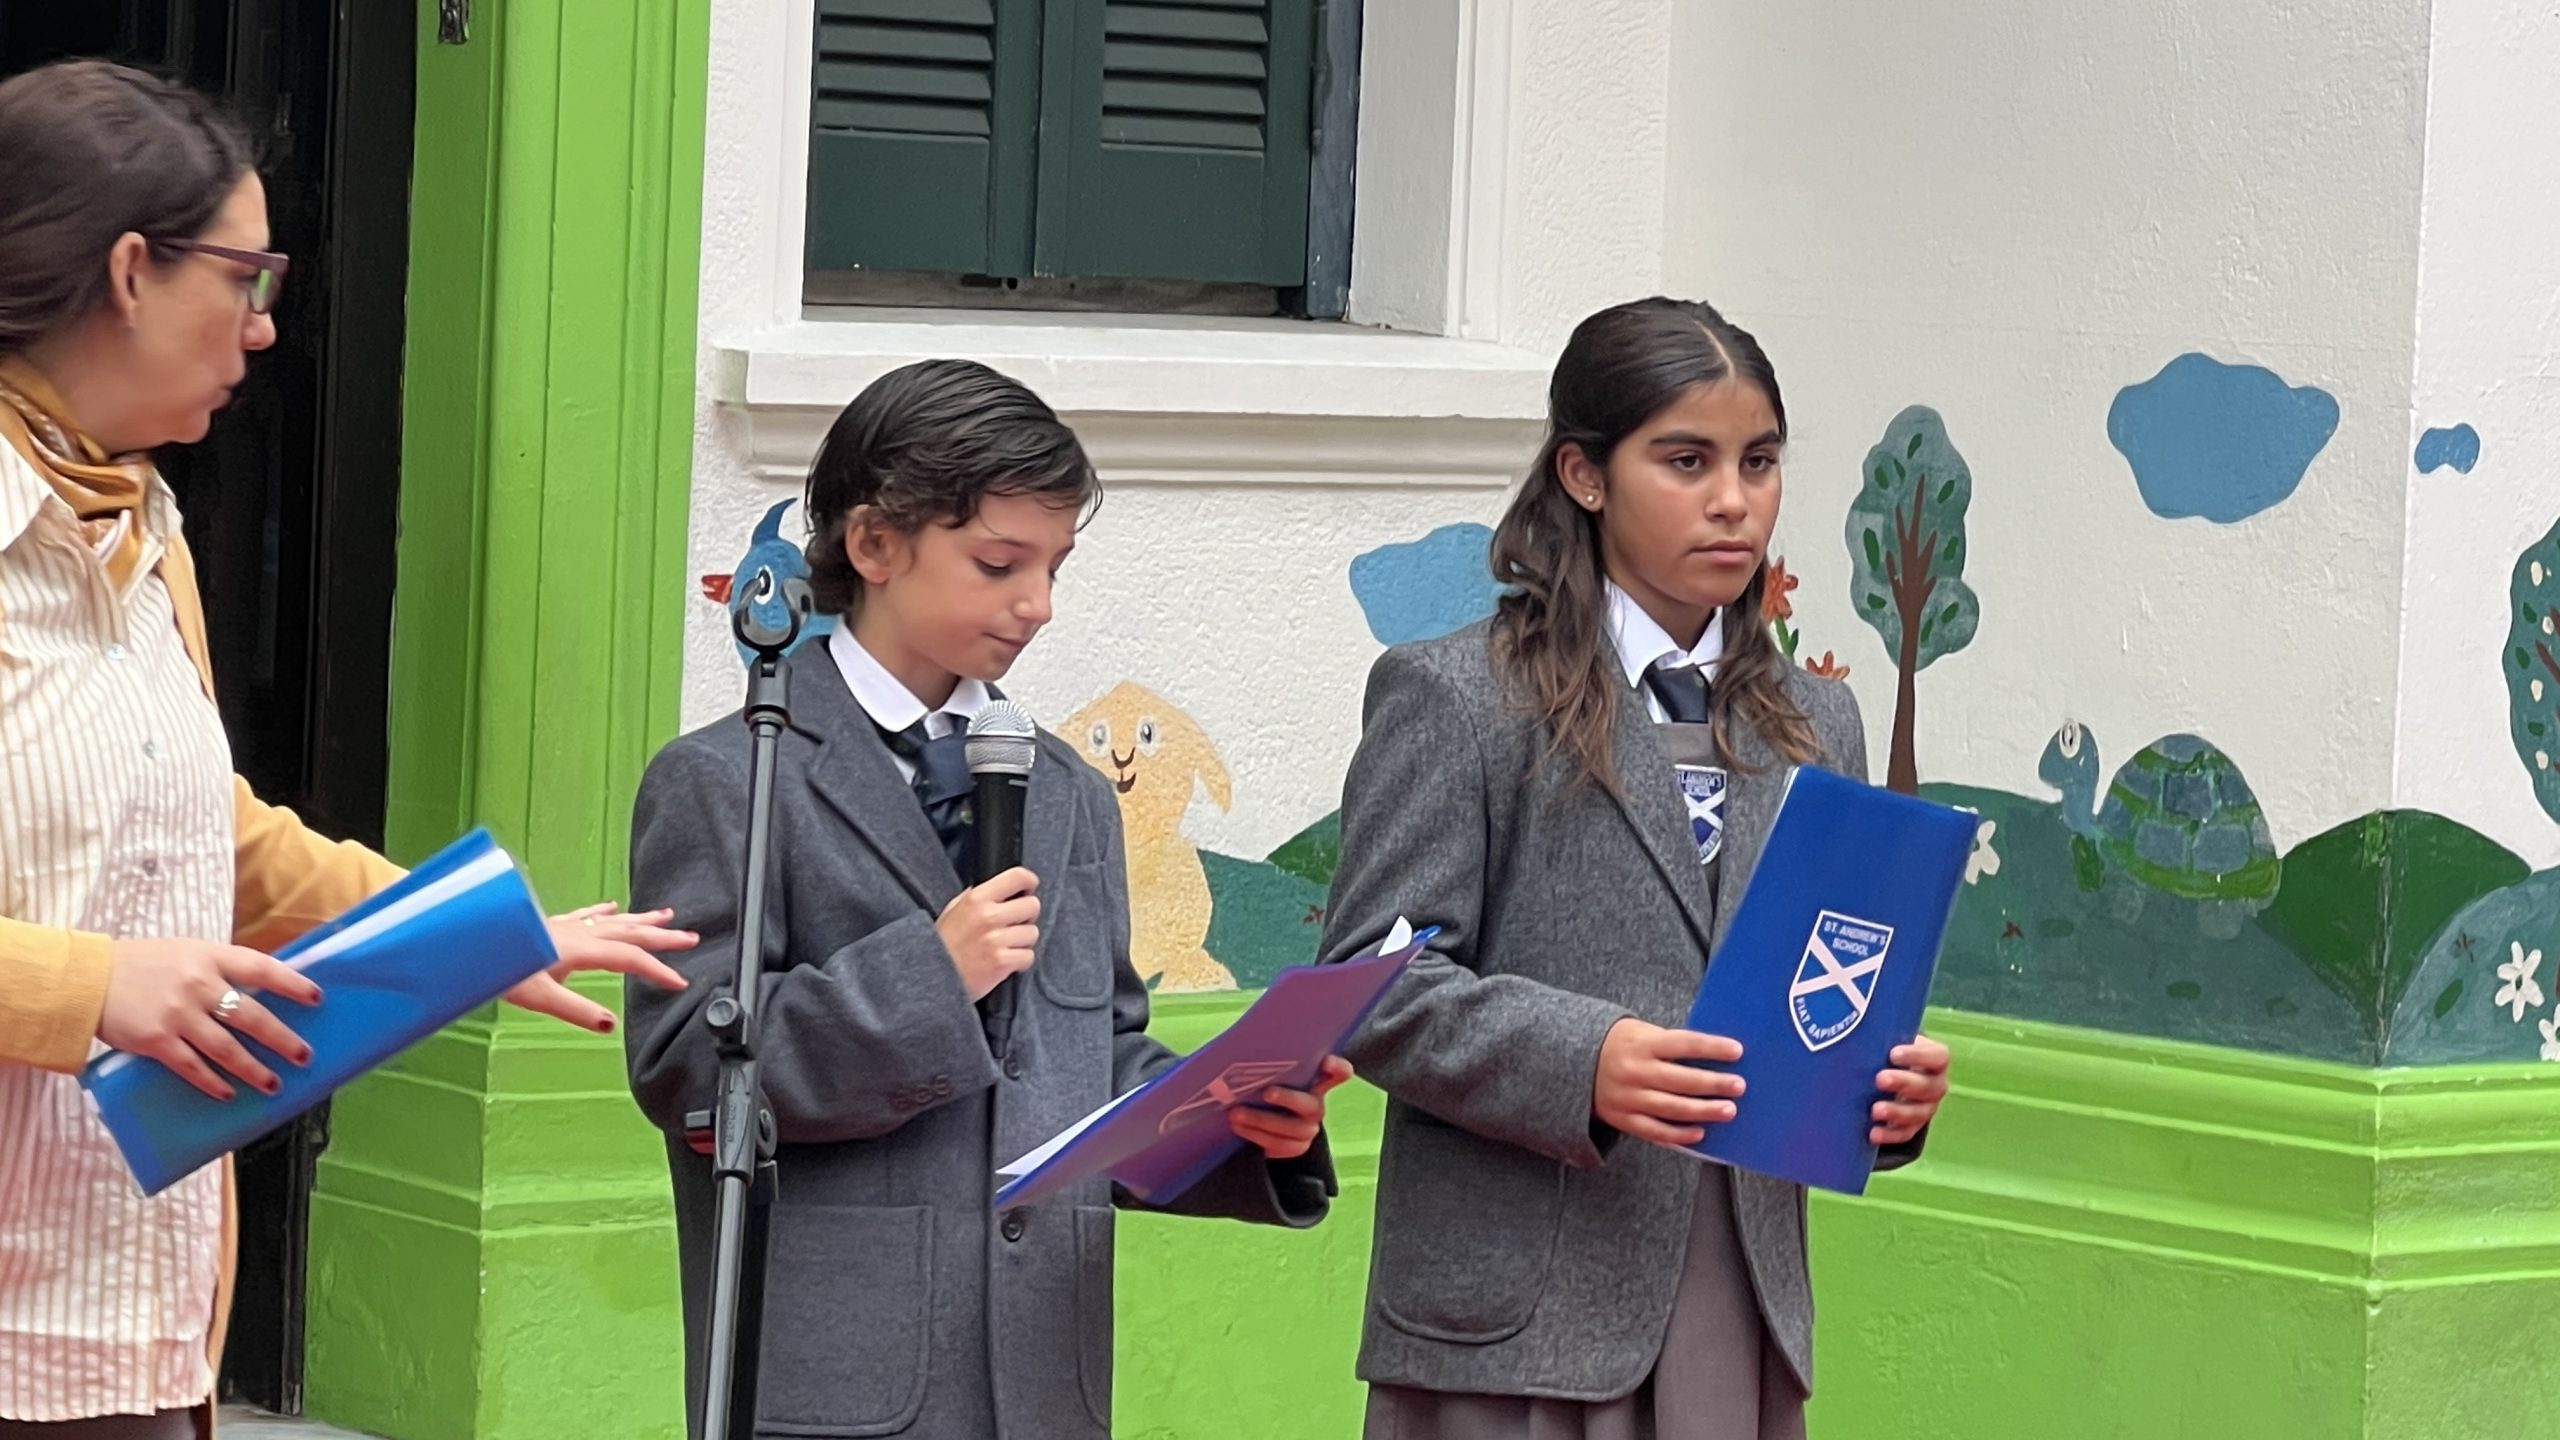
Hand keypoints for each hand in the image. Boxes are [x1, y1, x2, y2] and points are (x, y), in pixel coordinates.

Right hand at [98, 938, 321, 1101]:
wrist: (89, 979)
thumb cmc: (146, 964)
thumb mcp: (188, 952)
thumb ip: (222, 969)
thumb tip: (266, 992)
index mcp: (210, 956)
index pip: (262, 969)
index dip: (292, 984)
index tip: (316, 998)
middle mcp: (198, 985)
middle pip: (252, 1016)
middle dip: (282, 1040)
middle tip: (304, 1056)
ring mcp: (177, 1015)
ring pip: (227, 1049)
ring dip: (254, 1070)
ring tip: (273, 1084)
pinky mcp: (156, 1041)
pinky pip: (193, 1067)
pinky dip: (213, 1083)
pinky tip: (229, 1092)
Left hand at [503, 905, 696, 1033]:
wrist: (467, 942)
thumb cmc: (497, 968)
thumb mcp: (537, 997)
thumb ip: (575, 1011)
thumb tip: (608, 1024)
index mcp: (580, 950)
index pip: (630, 958)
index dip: (657, 970)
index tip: (680, 982)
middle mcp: (577, 934)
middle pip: (629, 932)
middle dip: (662, 936)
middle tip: (690, 938)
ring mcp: (564, 927)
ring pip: (612, 920)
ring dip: (641, 920)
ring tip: (666, 916)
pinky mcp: (550, 925)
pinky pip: (587, 915)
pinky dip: (605, 912)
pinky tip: (611, 907)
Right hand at [938, 868, 1040, 1000]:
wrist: (930, 976)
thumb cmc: (943, 944)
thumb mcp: (953, 910)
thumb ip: (975, 896)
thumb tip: (999, 888)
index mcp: (976, 898)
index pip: (1018, 877)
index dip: (1029, 883)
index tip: (1028, 890)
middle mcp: (988, 916)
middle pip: (1032, 905)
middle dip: (1027, 916)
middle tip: (1015, 925)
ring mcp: (996, 939)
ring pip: (1033, 933)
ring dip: (1023, 941)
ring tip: (1007, 946)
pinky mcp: (1001, 962)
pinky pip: (1028, 956)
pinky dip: (1021, 961)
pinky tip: (1008, 961)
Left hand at [1229, 1055, 1352, 1160]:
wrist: (1263, 1123)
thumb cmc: (1265, 1088)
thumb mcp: (1271, 1075)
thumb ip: (1270, 1065)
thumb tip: (1243, 1050)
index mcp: (1316, 1082)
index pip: (1340, 1073)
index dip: (1337, 1068)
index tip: (1325, 1061)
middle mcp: (1316, 1106)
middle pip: (1310, 1104)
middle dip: (1288, 1098)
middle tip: (1266, 1092)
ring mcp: (1308, 1129)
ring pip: (1290, 1129)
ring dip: (1260, 1121)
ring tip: (1235, 1114)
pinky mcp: (1297, 1147)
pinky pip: (1278, 1145)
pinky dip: (1255, 1135)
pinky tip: (1238, 1128)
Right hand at [1593, 1018, 1745, 1149]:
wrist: (1574, 1062)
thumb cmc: (1620, 1045)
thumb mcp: (1641, 1032)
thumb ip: (1671, 1044)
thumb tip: (1715, 1057)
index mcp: (1641, 1044)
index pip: (1683, 1044)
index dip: (1712, 1048)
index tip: (1737, 1051)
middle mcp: (1634, 1071)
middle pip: (1681, 1080)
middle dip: (1713, 1083)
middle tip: (1739, 1086)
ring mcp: (1628, 1097)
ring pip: (1672, 1108)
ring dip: (1704, 1110)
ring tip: (1729, 1110)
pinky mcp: (1623, 1119)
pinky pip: (1655, 1131)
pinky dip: (1679, 1134)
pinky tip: (1700, 1133)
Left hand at [1872, 1033, 1950, 1144]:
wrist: (1892, 1075)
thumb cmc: (1889, 1053)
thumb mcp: (1890, 1042)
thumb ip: (1882, 1038)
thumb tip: (1847, 1029)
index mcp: (1935, 1060)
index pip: (1938, 1056)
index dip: (1918, 1056)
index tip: (1893, 1054)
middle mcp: (1935, 1085)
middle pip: (1928, 1086)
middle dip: (1904, 1083)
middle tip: (1880, 1079)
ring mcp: (1927, 1108)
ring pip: (1919, 1113)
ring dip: (1897, 1112)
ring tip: (1875, 1110)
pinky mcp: (1913, 1126)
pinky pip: (1905, 1133)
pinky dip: (1890, 1135)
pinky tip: (1873, 1133)